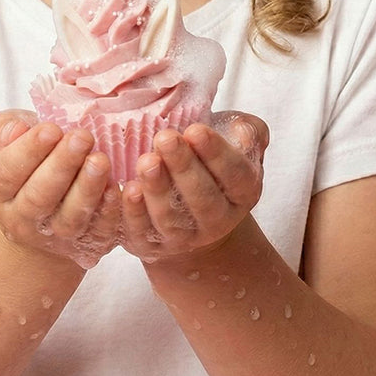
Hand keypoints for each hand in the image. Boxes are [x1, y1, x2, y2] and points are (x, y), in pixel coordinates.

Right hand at [0, 110, 120, 269]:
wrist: (43, 205)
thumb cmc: (26, 158)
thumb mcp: (2, 139)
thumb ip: (1, 129)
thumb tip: (16, 129)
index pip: (7, 172)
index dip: (28, 150)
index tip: (51, 128)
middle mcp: (20, 219)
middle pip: (38, 197)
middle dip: (61, 166)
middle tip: (82, 137)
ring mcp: (54, 236)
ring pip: (69, 219)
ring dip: (87, 189)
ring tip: (100, 160)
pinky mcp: (86, 244)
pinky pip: (99, 231)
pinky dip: (109, 212)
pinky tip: (117, 188)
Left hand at [119, 111, 267, 262]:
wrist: (188, 210)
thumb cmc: (209, 162)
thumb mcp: (235, 143)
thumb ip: (247, 131)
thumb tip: (242, 131)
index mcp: (242, 192)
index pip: (235, 174)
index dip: (217, 154)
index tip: (196, 130)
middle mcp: (216, 220)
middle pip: (203, 199)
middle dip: (184, 167)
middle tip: (166, 138)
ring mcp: (183, 237)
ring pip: (171, 218)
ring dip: (157, 190)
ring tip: (146, 161)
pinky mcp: (151, 246)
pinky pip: (140, 232)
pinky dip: (132, 212)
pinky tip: (127, 189)